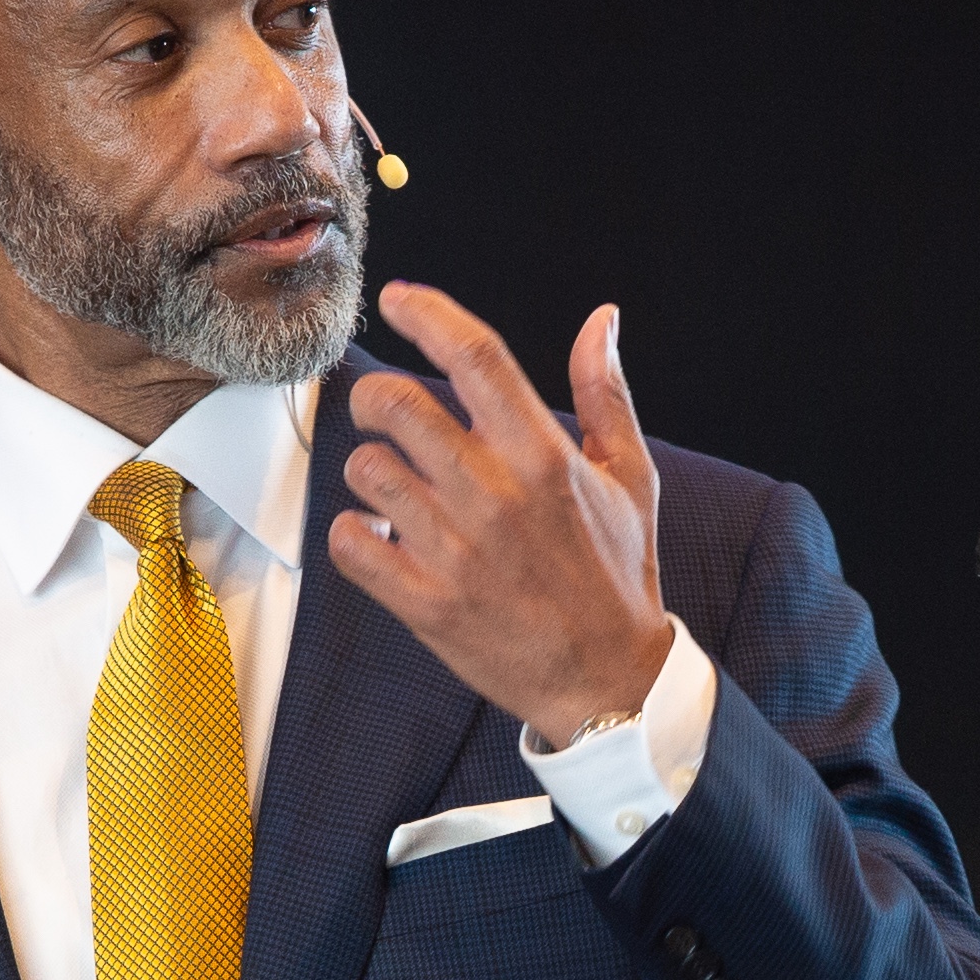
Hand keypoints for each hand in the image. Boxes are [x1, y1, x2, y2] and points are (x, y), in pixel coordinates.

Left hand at [331, 286, 675, 745]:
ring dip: (369, 469)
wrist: (607, 680)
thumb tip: (601, 320)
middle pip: (396, 403)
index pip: (474, 356)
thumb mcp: (629, 477)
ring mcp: (455, 552)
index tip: (400, 300)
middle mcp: (494, 496)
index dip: (427, 313)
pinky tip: (381, 535)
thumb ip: (606, 393)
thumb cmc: (615, 575)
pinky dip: (354, 532)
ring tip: (393, 487)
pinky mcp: (425, 602)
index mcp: (543, 455)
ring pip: (365, 470)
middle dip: (375, 395)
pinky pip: (350, 542)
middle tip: (382, 411)